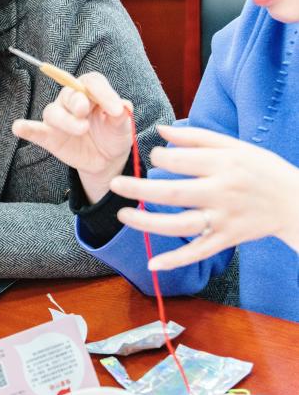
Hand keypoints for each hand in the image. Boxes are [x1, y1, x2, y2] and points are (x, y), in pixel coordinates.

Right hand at [11, 72, 134, 203]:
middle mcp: (71, 102)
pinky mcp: (49, 136)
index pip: (91, 82)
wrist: (107, 160)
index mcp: (91, 92)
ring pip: (53, 112)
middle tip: (86, 110)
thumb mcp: (123, 126)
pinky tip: (18, 127)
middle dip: (77, 101)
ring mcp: (59, 119)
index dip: (102, 92)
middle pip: (69, 94)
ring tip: (81, 129)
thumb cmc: (113, 135)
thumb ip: (121, 116)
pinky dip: (26, 128)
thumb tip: (123, 107)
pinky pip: (35, 130)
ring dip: (65, 120)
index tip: (116, 110)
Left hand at [109, 125, 298, 270]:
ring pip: (181, 224)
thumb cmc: (261, 169)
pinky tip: (152, 264)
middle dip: (140, 189)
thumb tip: (159, 130)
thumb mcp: (234, 146)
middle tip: (114, 184)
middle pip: (174, 193)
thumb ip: (195, 137)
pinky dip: (176, 260)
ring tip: (122, 215)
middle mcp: (222, 192)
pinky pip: (199, 252)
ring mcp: (224, 219)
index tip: (154, 157)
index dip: (159, 157)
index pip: (180, 161)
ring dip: (148, 222)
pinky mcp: (227, 239)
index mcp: (223, 165)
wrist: (296, 201)